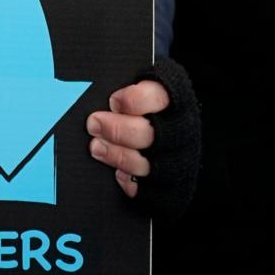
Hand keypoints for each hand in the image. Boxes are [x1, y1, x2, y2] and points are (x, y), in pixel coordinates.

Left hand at [86, 80, 169, 198]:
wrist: (172, 140)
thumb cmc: (146, 108)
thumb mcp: (142, 86)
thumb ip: (124, 84)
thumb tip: (94, 83)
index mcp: (175, 100)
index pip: (159, 96)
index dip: (134, 100)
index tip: (113, 101)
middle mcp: (180, 131)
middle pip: (150, 134)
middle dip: (117, 130)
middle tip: (93, 123)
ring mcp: (177, 160)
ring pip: (147, 164)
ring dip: (118, 156)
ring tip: (97, 147)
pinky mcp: (171, 187)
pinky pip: (149, 190)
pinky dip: (131, 184)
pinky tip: (118, 174)